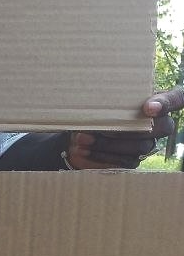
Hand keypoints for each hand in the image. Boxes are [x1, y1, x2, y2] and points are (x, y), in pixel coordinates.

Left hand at [63, 87, 183, 168]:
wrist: (80, 130)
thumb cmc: (93, 106)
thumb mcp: (99, 98)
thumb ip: (108, 95)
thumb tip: (96, 95)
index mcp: (154, 100)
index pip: (177, 98)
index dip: (167, 103)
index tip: (149, 108)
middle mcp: (158, 122)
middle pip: (162, 128)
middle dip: (128, 129)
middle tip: (101, 128)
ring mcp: (148, 141)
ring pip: (141, 146)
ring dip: (109, 144)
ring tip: (82, 139)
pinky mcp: (136, 157)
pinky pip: (127, 160)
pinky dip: (103, 155)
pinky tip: (85, 150)